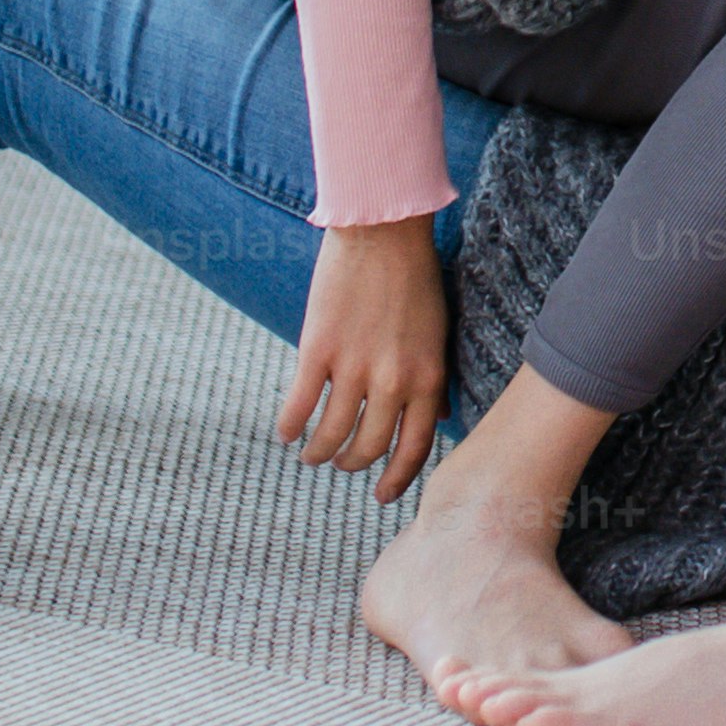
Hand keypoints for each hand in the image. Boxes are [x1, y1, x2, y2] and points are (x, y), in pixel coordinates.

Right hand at [283, 219, 449, 497]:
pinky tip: (286, 433)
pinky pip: (300, 407)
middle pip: (369, 447)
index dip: (397, 478)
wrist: (383, 231)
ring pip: (331, 436)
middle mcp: (393, 381)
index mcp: (428, 377)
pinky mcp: (318, 351)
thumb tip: (438, 416)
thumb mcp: (437, 333)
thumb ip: (433, 378)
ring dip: (319, 453)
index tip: (382, 494)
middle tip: (343, 464)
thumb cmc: (415, 277)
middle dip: (353, 463)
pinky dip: (290, 427)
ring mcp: (354, 368)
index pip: (414, 447)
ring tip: (312, 454)